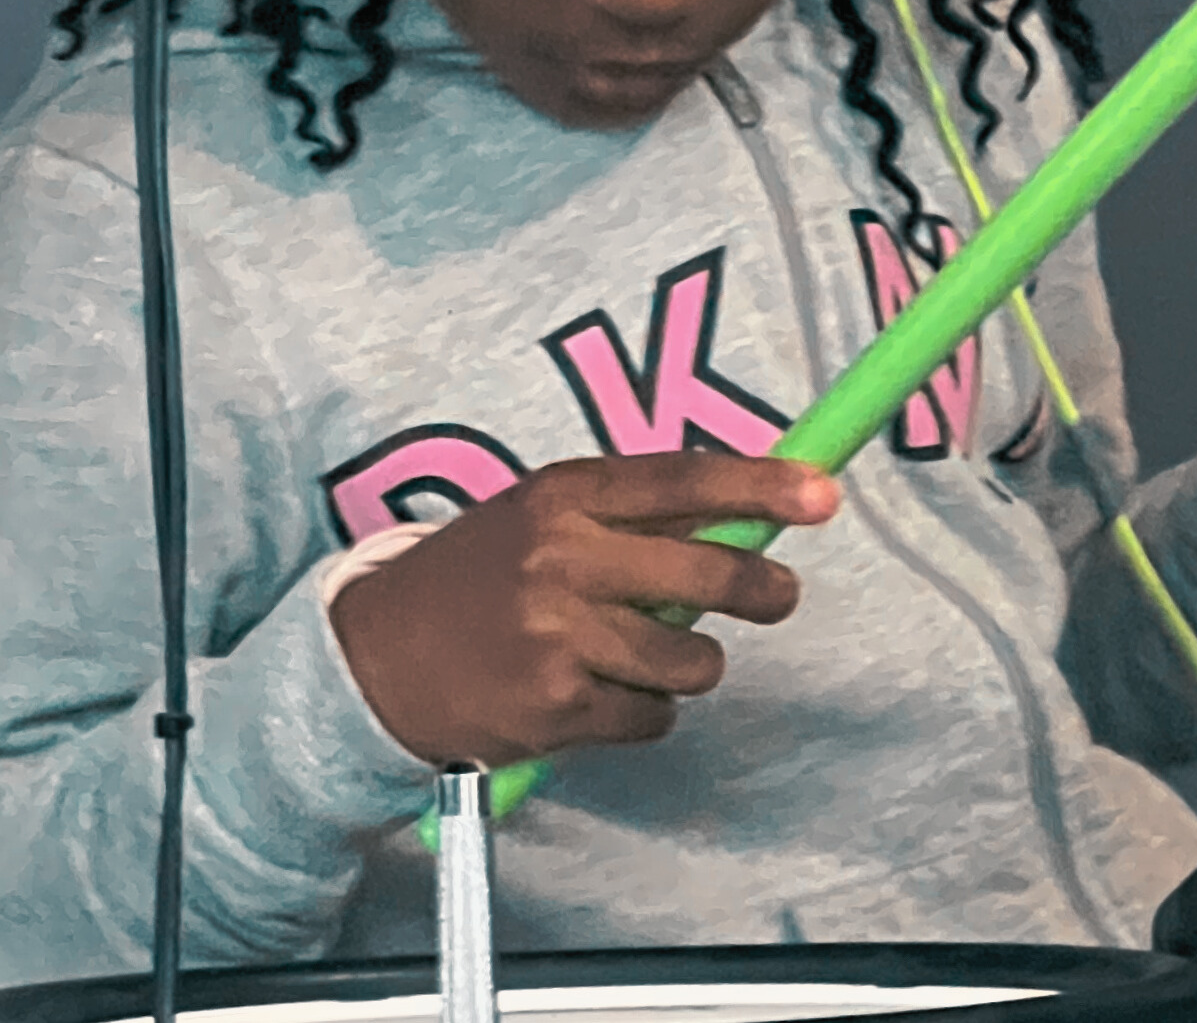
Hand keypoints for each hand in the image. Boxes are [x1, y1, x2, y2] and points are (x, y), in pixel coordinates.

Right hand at [329, 452, 837, 768]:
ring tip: (652, 656)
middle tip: (780, 594)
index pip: (682, 480)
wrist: (373, 659)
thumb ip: (636, 517)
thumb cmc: (480, 578)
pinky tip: (602, 695)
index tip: (822, 494)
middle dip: (764, 588)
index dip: (760, 486)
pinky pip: (653, 715)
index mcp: (562, 495)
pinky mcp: (554, 707)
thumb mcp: (543, 518)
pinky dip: (646, 711)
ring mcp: (557, 635)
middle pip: (705, 573)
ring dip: (692, 664)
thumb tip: (751, 515)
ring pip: (691, 658)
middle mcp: (560, 557)